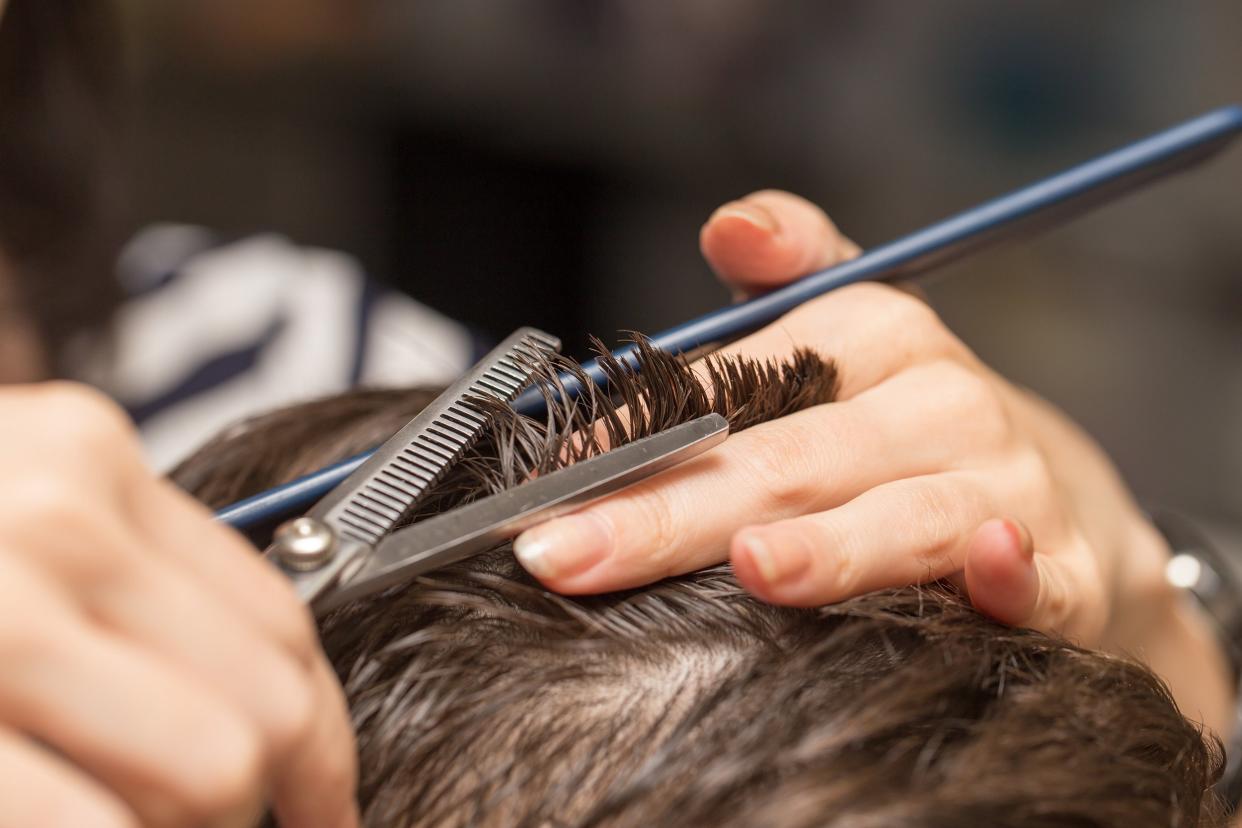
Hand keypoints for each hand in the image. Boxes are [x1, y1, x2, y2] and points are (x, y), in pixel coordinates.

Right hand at [0, 384, 356, 827]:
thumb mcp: (16, 520)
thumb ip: (127, 581)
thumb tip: (250, 712)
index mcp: (92, 459)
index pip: (282, 612)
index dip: (325, 732)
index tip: (327, 798)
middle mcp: (58, 518)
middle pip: (270, 697)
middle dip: (276, 793)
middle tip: (253, 825)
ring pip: (213, 770)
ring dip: (197, 823)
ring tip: (136, 819)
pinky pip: (100, 823)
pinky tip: (73, 821)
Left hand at [514, 190, 1231, 731]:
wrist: (1062, 500)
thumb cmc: (912, 422)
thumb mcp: (852, 331)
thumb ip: (784, 276)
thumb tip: (730, 225)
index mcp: (875, 338)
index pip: (736, 381)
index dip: (637, 426)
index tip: (553, 471)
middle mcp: (940, 406)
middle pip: (791, 459)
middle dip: (671, 512)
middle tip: (564, 554)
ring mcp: (1002, 491)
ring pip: (904, 521)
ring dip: (831, 545)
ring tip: (752, 567)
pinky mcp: (1056, 575)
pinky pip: (1031, 579)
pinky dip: (1006, 575)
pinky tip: (982, 576)